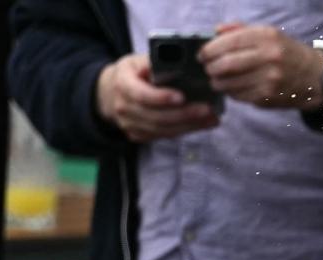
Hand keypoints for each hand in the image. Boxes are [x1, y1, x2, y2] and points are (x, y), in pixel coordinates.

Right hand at [96, 53, 218, 142]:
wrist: (111, 93)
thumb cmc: (131, 73)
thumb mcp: (137, 60)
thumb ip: (154, 62)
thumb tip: (178, 61)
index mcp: (122, 84)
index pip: (141, 94)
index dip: (161, 97)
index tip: (182, 97)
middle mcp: (124, 108)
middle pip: (156, 116)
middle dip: (184, 114)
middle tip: (207, 109)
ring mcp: (130, 125)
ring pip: (162, 129)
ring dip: (189, 125)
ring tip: (211, 117)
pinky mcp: (139, 135)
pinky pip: (164, 135)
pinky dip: (185, 130)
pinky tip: (202, 123)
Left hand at [199, 23, 322, 110]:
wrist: (313, 77)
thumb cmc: (286, 52)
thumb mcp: (268, 34)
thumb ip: (240, 30)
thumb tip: (215, 32)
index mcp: (266, 37)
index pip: (229, 42)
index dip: (209, 50)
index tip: (202, 54)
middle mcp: (268, 57)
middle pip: (225, 64)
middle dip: (210, 67)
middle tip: (207, 68)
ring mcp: (268, 79)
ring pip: (229, 83)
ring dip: (217, 82)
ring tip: (217, 79)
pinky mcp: (266, 97)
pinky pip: (238, 96)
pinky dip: (230, 92)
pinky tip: (232, 87)